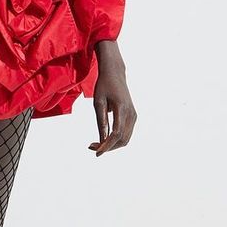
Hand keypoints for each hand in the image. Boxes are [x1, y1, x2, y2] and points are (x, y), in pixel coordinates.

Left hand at [89, 40, 136, 155]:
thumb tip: (101, 140)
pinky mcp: (133, 116)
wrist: (115, 73)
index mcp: (122, 109)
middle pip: (122, 139)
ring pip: (125, 139)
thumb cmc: (104, 85)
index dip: (106, 145)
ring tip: (97, 144)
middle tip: (92, 147)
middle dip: (108, 147)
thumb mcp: (98, 102)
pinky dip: (116, 140)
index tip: (96, 152)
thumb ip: (101, 121)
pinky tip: (105, 138)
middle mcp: (131, 114)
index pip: (116, 133)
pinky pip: (126, 133)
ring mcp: (134, 115)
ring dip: (112, 145)